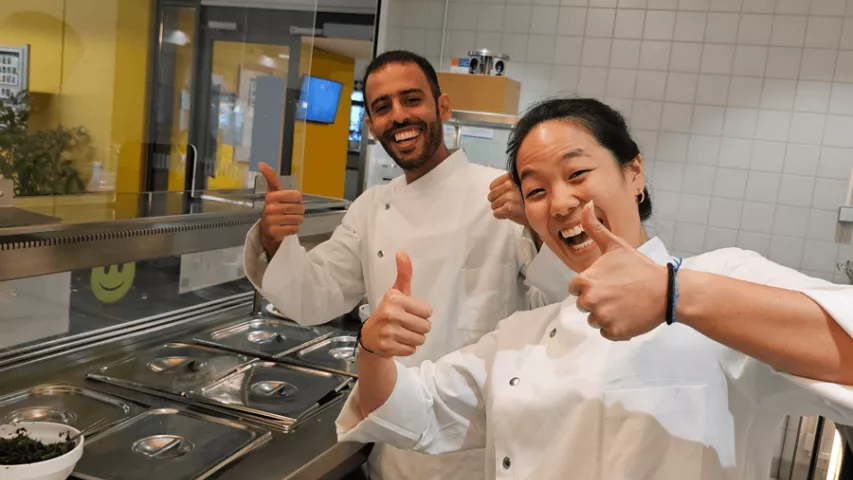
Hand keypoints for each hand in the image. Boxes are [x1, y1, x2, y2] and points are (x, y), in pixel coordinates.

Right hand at [259, 162, 303, 257]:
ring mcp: (272, 221)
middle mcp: (270, 208)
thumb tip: (261, 163)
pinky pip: (294, 229)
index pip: (297, 196)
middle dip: (298, 211)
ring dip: (296, 221)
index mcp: (272, 196)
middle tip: (290, 213)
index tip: (291, 202)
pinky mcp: (275, 232)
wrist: (267, 230)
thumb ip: (271, 178)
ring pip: (298, 219)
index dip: (298, 200)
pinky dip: (293, 229)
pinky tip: (285, 227)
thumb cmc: (273, 208)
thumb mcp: (273, 192)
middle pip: (300, 208)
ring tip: (287, 220)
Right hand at [361, 252, 432, 356]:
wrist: (370, 336)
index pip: (427, 311)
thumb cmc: (389, 312)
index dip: (421, 313)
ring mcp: (388, 332)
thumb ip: (404, 274)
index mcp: (394, 298)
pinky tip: (398, 342)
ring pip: (420, 339)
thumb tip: (402, 253)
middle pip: (426, 327)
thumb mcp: (396, 292)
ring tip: (402, 333)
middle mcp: (390, 314)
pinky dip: (407, 348)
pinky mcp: (387, 347)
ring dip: (414, 338)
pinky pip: (411, 350)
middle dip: (420, 328)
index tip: (409, 312)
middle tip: (406, 325)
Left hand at [488, 173, 527, 226]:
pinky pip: (496, 213)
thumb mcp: (520, 185)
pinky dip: (502, 216)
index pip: (492, 186)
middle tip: (510, 204)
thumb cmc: (529, 200)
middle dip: (498, 201)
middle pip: (491, 196)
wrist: (540, 213)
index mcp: (511, 177)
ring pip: (493, 205)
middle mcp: (510, 185)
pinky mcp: (508, 208)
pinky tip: (511, 214)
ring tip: (512, 208)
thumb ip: (508, 183)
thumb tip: (492, 188)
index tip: (506, 196)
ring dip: (501, 209)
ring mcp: (509, 197)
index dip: (498, 193)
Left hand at [568, 202, 668, 340]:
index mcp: (586, 281)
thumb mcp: (615, 246)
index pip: (575, 288)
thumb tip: (586, 205)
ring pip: (594, 320)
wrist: (667, 291)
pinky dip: (615, 327)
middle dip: (598, 300)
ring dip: (606, 314)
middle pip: (583, 304)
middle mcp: (590, 301)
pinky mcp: (614, 332)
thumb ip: (595, 228)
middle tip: (618, 292)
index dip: (589, 285)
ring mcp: (602, 318)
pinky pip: (606, 332)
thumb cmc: (640, 268)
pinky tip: (628, 315)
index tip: (606, 282)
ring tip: (624, 303)